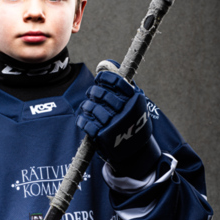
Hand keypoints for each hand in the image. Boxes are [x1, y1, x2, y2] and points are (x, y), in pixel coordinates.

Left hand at [76, 62, 160, 177]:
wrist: (137, 155)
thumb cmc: (134, 125)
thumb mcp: (137, 105)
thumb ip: (125, 86)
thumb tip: (108, 64)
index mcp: (134, 100)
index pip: (116, 81)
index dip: (104, 78)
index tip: (99, 80)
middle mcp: (125, 110)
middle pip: (101, 94)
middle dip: (93, 92)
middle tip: (91, 95)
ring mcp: (114, 123)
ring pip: (92, 108)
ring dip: (86, 106)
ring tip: (86, 108)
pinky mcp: (104, 136)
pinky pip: (87, 123)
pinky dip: (82, 120)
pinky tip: (82, 120)